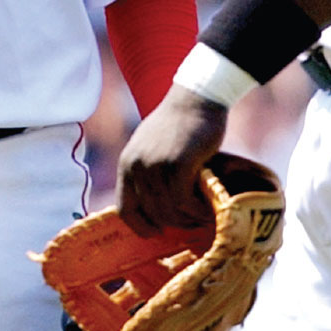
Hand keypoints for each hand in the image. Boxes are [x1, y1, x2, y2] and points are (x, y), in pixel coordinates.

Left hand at [116, 84, 227, 234]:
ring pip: (169, 210)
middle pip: (151, 213)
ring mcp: (156, 165)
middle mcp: (136, 165)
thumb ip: (147, 172)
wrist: (196, 98)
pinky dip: (197, 210)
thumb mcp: (151, 146)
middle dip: (173, 224)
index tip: (157, 232)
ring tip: (202, 216)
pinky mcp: (178, 164)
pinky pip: (184, 201)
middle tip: (191, 223)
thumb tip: (155, 207)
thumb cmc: (179, 124)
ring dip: (188, 219)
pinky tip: (207, 208)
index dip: (140, 226)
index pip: (124, 209)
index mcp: (126, 163)